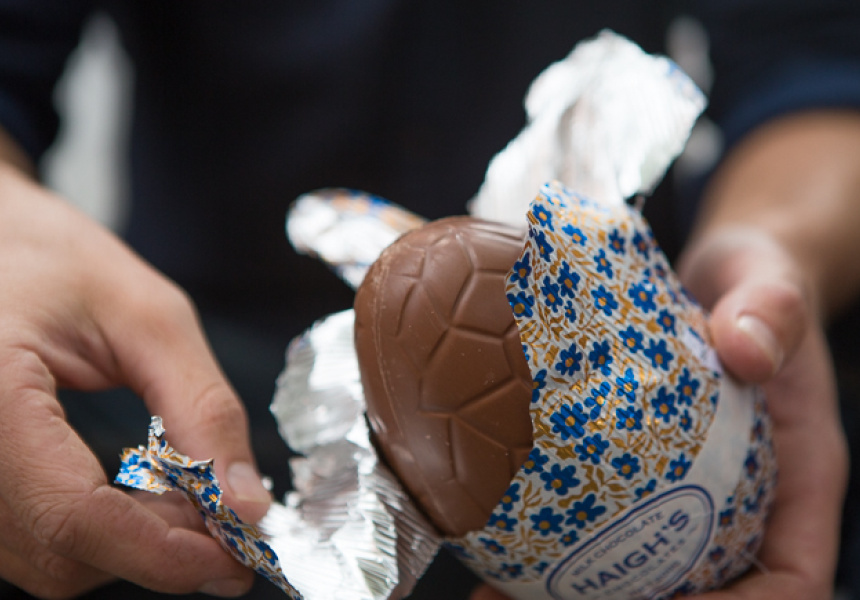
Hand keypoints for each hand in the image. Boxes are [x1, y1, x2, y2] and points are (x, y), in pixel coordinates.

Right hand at [0, 163, 271, 597]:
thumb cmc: (50, 257)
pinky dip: (98, 532)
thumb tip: (246, 502)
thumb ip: (202, 408)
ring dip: (132, 544)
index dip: (164, 553)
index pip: (71, 517)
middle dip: (160, 549)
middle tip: (229, 518)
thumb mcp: (148, 317)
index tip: (238, 556)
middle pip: (60, 552)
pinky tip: (143, 498)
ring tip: (190, 499)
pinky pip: (31, 537)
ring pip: (44, 557)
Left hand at [468, 230, 847, 599]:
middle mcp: (743, 498)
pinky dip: (554, 546)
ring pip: (644, 570)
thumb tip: (747, 348)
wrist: (723, 275)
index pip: (792, 578)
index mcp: (798, 477)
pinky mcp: (640, 469)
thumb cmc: (759, 284)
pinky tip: (495, 547)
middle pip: (708, 590)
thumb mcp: (771, 284)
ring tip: (497, 597)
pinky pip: (604, 520)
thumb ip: (772, 308)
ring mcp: (689, 489)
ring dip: (575, 594)